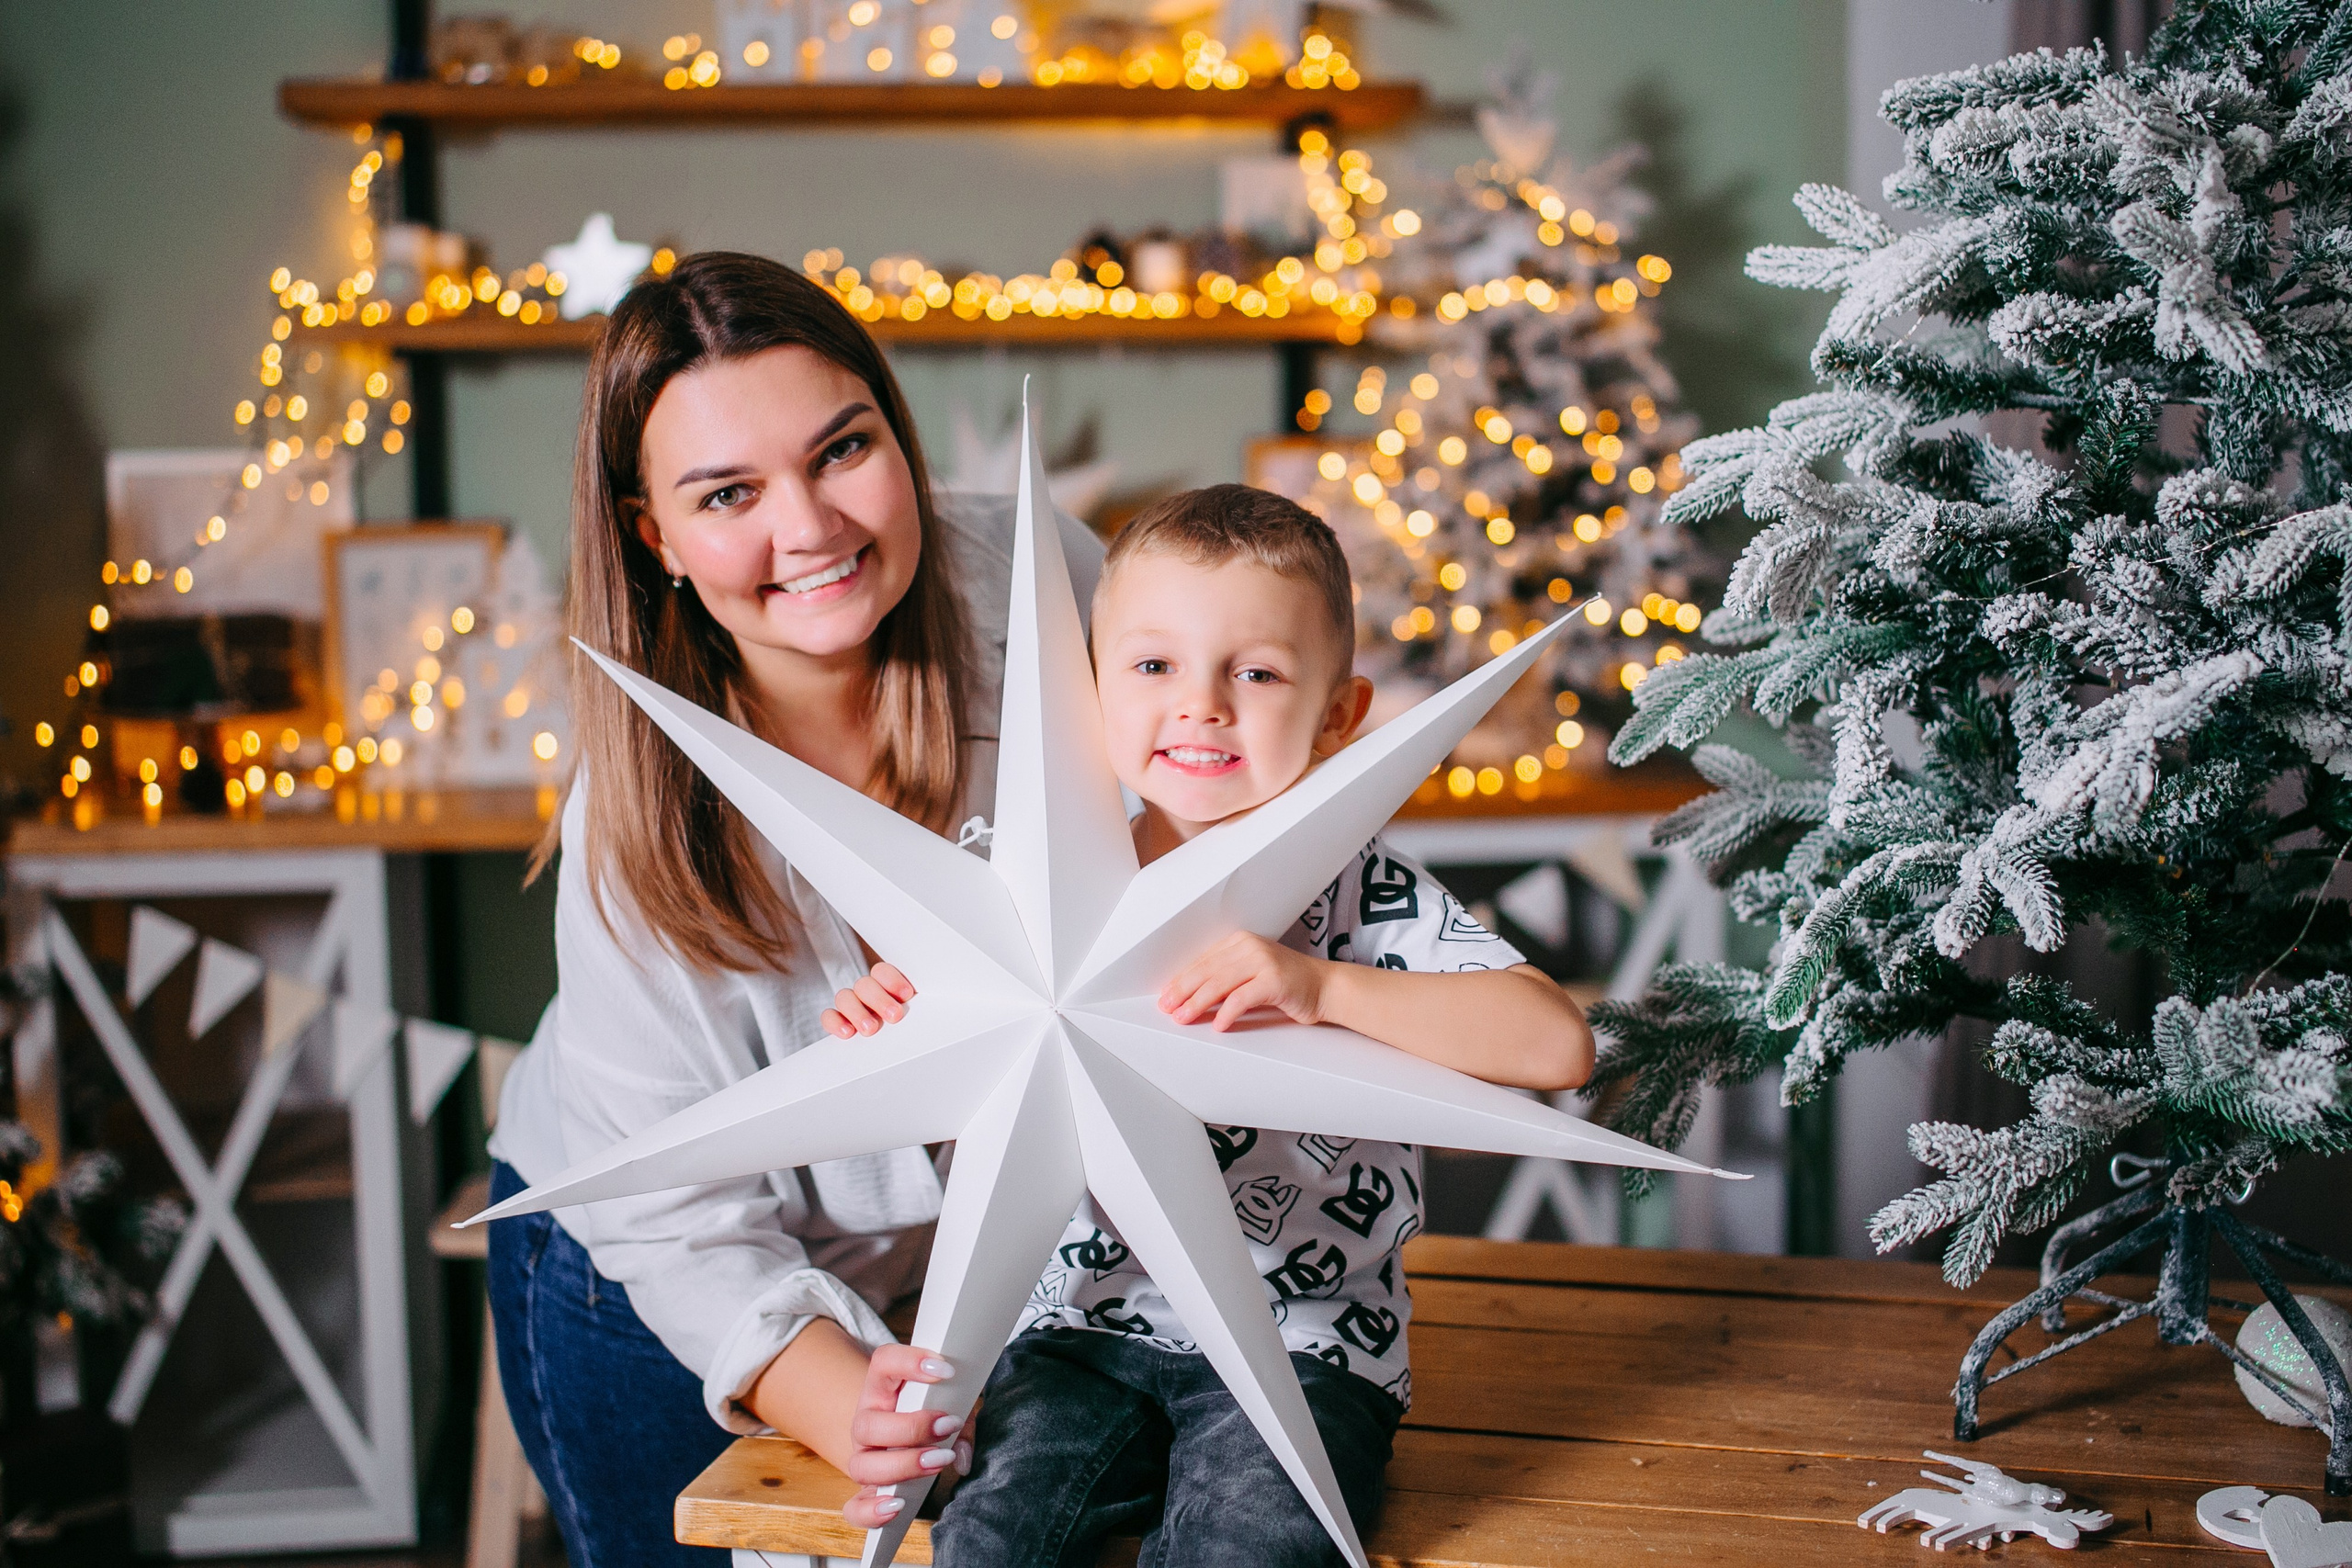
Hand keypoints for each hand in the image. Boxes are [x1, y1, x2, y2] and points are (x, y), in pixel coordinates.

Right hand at [822, 962, 915, 1037]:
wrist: (896, 1042)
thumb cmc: (910, 1018)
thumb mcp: (917, 1008)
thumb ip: (916, 1003)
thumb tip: (923, 1003)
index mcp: (886, 983)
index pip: (882, 971)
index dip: (892, 980)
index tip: (906, 994)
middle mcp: (867, 991)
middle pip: (864, 985)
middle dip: (879, 1000)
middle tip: (894, 1016)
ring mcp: (851, 1004)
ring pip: (844, 997)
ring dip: (857, 1012)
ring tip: (871, 1029)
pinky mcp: (838, 1020)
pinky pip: (829, 1016)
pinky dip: (835, 1022)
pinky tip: (847, 1033)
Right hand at [841, 1345, 973, 1528]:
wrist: (905, 1436)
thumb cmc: (933, 1414)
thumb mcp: (950, 1404)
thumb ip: (961, 1424)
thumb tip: (962, 1457)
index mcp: (883, 1388)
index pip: (883, 1363)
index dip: (910, 1362)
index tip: (947, 1370)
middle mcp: (867, 1421)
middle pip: (868, 1424)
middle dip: (912, 1427)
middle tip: (947, 1425)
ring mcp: (864, 1457)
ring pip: (862, 1465)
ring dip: (903, 1465)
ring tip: (940, 1461)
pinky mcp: (866, 1490)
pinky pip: (855, 1507)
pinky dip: (872, 1511)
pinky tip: (898, 1505)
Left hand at [1159, 932, 1330, 1031]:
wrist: (1326, 987)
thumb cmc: (1289, 983)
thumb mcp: (1253, 973)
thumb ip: (1228, 978)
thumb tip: (1193, 996)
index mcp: (1241, 941)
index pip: (1203, 961)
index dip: (1182, 979)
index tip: (1167, 996)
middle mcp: (1250, 947)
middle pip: (1207, 971)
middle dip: (1183, 991)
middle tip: (1168, 1008)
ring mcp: (1263, 961)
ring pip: (1219, 983)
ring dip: (1197, 1003)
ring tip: (1184, 1018)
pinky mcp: (1274, 980)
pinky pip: (1241, 998)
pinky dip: (1226, 1013)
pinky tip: (1218, 1025)